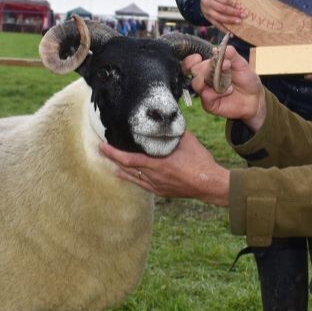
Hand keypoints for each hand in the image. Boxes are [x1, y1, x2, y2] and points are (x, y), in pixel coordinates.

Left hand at [100, 131, 229, 206]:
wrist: (209, 183)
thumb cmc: (200, 161)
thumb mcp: (187, 140)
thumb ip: (173, 131)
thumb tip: (165, 119)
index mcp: (158, 163)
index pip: (129, 159)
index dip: (114, 153)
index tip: (103, 146)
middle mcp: (154, 176)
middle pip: (127, 168)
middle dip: (113, 159)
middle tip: (102, 150)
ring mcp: (157, 185)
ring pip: (133, 177)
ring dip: (120, 168)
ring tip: (110, 160)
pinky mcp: (161, 191)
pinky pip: (141, 184)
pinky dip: (131, 177)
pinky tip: (124, 174)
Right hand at [183, 45, 266, 129]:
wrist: (255, 98)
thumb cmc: (246, 80)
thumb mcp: (241, 64)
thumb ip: (232, 55)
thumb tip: (220, 48)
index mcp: (209, 67)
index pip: (192, 63)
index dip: (191, 60)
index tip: (198, 57)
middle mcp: (205, 79)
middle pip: (194, 71)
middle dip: (205, 67)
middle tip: (224, 66)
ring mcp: (206, 91)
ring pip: (197, 84)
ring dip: (210, 78)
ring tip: (225, 78)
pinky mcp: (209, 104)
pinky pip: (206, 96)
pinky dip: (217, 92)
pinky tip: (229, 90)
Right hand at [200, 0, 244, 31]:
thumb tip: (241, 1)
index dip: (232, 3)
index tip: (240, 5)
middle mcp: (209, 4)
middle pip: (222, 9)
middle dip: (233, 13)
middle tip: (242, 15)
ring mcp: (208, 12)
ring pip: (219, 18)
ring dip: (230, 21)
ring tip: (239, 22)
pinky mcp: (208, 19)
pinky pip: (216, 25)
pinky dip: (223, 29)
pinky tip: (230, 32)